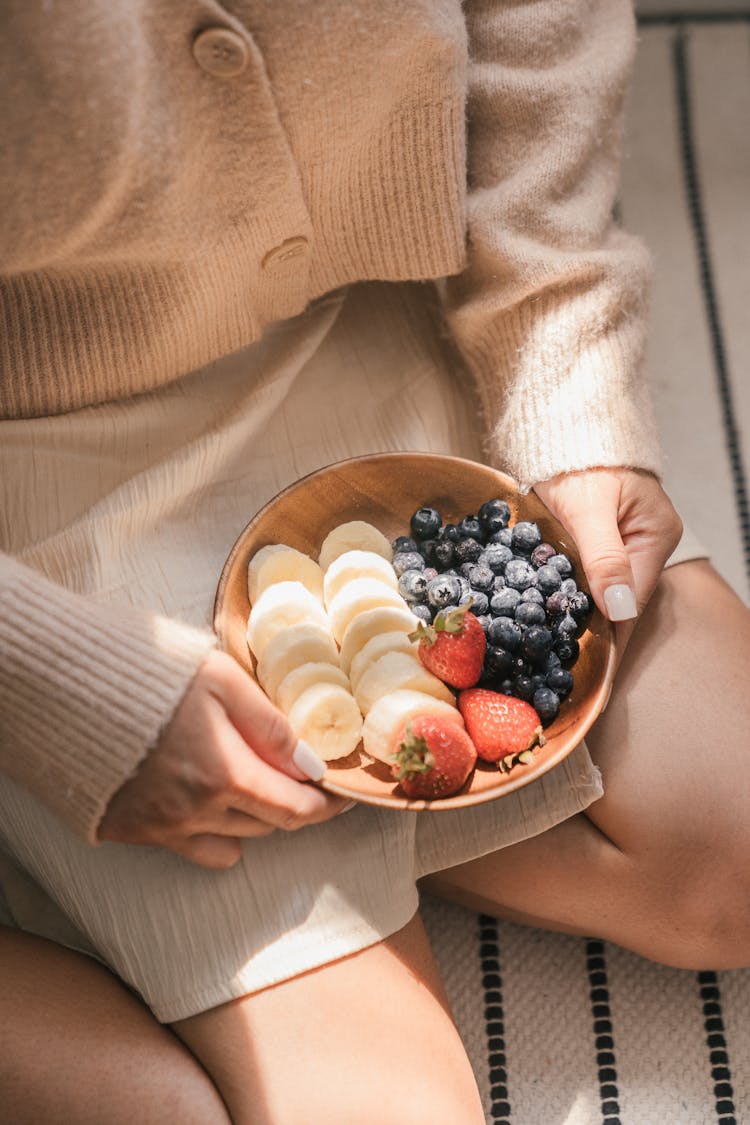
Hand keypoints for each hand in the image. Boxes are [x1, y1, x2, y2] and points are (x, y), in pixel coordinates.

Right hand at [98, 650, 348, 868]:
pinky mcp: (130, 832)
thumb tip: (311, 762)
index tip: (342, 797)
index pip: (294, 810)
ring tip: (245, 780)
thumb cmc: (145, 672)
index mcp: (222, 774)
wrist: (62, 686)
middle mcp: (194, 812)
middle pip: (266, 827)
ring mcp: (159, 828)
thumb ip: (268, 723)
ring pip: (231, 843)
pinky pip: (189, 847)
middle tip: (298, 779)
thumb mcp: (219, 678)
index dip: (326, 807)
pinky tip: (203, 793)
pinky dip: (208, 830)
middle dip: (291, 806)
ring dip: (250, 819)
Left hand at [533, 467, 681, 647]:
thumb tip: (619, 611)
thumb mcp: (587, 508)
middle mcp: (648, 541)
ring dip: (577, 608)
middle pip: (618, 598)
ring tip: (550, 640)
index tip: (581, 662)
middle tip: (557, 658)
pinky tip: (549, 606)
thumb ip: (603, 558)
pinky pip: (589, 570)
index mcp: (655, 536)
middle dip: (589, 625)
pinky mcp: (603, 534)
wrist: (563, 419)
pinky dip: (570, 587)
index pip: (631, 601)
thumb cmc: (578, 455)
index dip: (606, 632)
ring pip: (602, 587)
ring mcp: (627, 538)